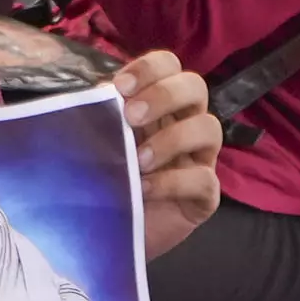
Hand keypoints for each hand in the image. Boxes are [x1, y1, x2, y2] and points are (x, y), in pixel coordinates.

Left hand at [108, 49, 224, 258]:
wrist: (107, 235)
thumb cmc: (104, 182)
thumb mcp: (95, 143)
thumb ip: (96, 116)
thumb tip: (90, 94)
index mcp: (158, 104)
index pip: (169, 65)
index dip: (150, 67)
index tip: (120, 86)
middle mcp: (184, 123)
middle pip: (196, 86)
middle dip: (164, 95)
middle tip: (131, 117)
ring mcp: (199, 159)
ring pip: (209, 128)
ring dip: (172, 138)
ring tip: (138, 160)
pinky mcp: (205, 196)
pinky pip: (205, 179)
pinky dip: (173, 181)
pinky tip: (145, 188)